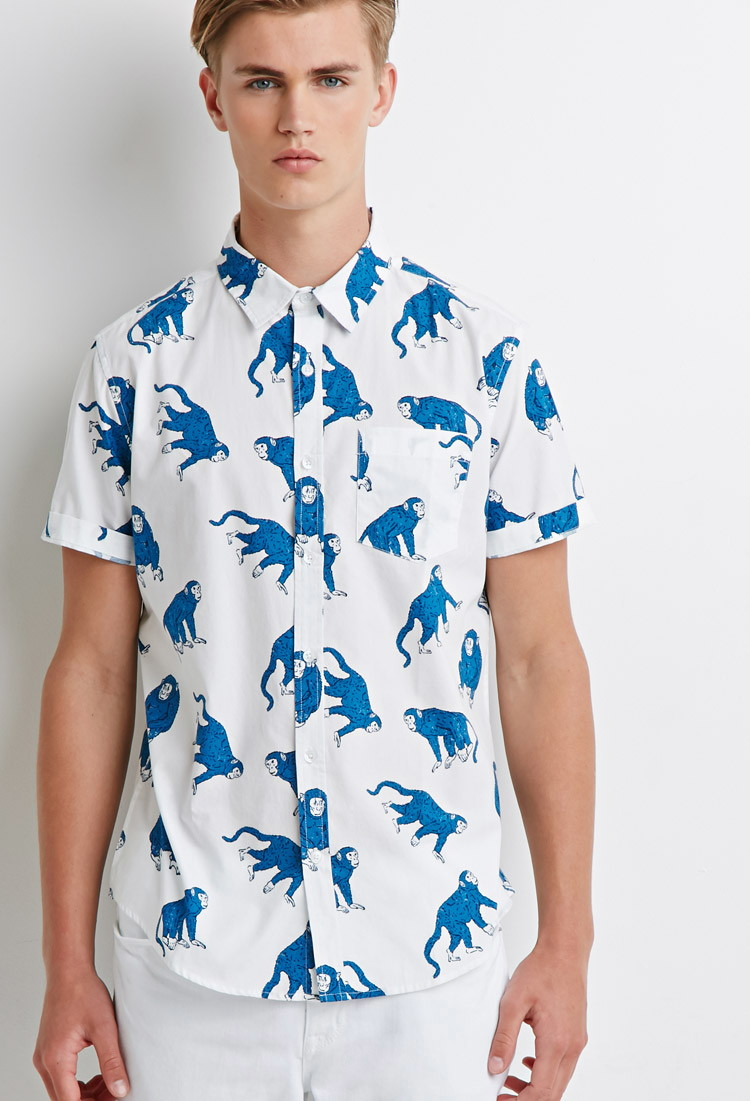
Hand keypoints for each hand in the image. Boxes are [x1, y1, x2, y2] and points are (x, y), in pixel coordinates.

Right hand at [32, 969, 130, 1099]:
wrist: (69, 971)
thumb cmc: (84, 993)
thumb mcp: (105, 1028)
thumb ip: (112, 1061)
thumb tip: (120, 1090)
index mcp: (55, 1059)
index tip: (113, 1099)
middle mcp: (44, 1061)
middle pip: (65, 1098)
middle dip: (92, 1100)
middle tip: (116, 1092)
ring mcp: (44, 1055)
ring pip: (63, 1089)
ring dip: (87, 1093)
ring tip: (112, 1082)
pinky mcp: (49, 1049)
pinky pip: (61, 1076)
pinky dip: (79, 1082)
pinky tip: (100, 1074)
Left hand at [487, 941, 588, 1098]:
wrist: (565, 951)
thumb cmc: (541, 970)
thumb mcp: (513, 1002)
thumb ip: (504, 1037)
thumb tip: (494, 1067)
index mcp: (556, 1042)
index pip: (541, 1091)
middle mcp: (572, 1047)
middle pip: (553, 1093)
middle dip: (527, 1099)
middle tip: (502, 1096)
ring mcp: (577, 1042)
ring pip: (559, 1081)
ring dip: (536, 1087)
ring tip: (509, 1080)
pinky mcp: (577, 1035)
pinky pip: (563, 1066)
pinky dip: (545, 1073)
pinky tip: (528, 1062)